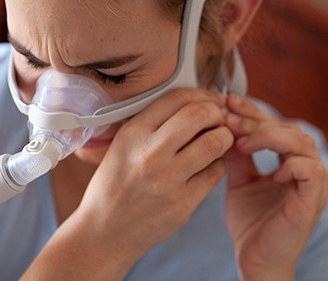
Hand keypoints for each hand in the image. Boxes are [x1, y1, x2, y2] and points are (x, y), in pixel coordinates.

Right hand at [75, 88, 233, 253]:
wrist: (104, 232)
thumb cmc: (115, 185)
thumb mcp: (122, 146)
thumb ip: (153, 124)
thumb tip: (195, 103)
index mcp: (132, 134)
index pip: (177, 98)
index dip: (202, 95)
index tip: (211, 101)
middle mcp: (149, 154)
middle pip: (199, 115)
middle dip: (216, 113)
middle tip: (218, 120)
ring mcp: (167, 180)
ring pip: (215, 143)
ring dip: (224, 138)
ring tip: (219, 141)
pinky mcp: (182, 204)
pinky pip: (215, 173)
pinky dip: (217, 165)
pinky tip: (207, 167)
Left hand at [223, 94, 327, 280]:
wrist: (256, 261)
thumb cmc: (252, 223)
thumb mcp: (239, 180)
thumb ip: (237, 155)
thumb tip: (223, 124)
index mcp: (293, 160)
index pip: (276, 125)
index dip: (253, 111)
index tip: (227, 102)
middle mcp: (309, 167)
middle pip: (288, 127)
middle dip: (256, 120)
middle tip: (229, 117)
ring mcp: (315, 183)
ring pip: (300, 142)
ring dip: (268, 136)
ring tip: (241, 142)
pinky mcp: (313, 200)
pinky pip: (309, 169)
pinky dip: (289, 164)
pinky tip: (268, 170)